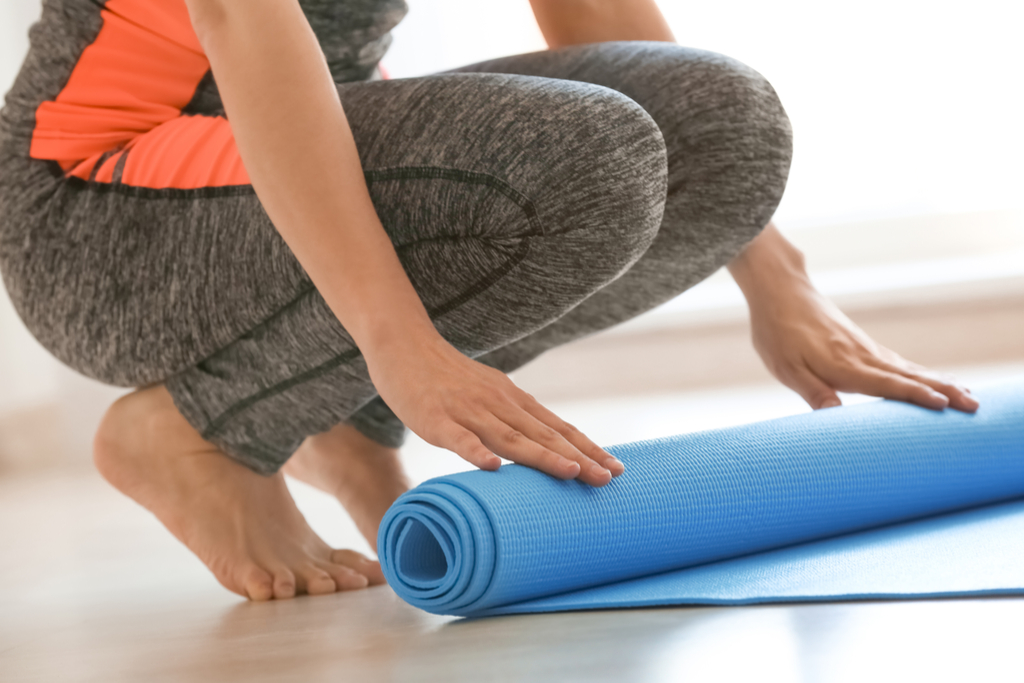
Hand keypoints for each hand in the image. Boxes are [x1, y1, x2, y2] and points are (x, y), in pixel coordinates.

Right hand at [362, 330, 624, 485]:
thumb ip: (512, 420)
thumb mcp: (488, 396)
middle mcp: (498, 404)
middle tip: (608, 478)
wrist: (404, 344)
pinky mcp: (435, 418)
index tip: (615, 469)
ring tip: (571, 473)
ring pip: (510, 437)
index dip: (587, 448)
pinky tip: (491, 468)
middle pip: (543, 435)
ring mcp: (467, 411)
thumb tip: (542, 448)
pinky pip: (457, 438)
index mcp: (513, 401)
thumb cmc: (447, 378)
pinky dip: (475, 451)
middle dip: (579, 457)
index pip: (557, 428)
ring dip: (542, 456)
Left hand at [730, 223, 978, 412]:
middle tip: (974, 404)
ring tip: (967, 394)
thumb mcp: (786, 367)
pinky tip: (932, 380)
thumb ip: (813, 392)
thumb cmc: (778, 331)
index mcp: (844, 364)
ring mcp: (865, 348)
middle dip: (944, 390)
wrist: (781, 290)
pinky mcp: (861, 345)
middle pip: (910, 376)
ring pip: (909, 368)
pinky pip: (898, 362)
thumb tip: (836, 416)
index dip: (915, 396)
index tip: (945, 404)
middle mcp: (862, 355)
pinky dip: (920, 373)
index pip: (887, 383)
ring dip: (939, 382)